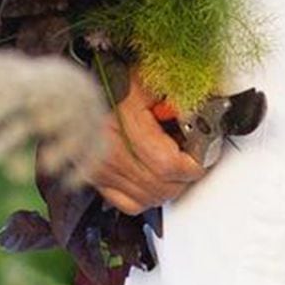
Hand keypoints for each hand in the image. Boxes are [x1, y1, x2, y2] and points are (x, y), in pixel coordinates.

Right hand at [87, 80, 207, 215]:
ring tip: (176, 166)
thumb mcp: (148, 81)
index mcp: (123, 125)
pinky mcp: (96, 178)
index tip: (202, 154)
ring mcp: (101, 169)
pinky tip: (156, 180)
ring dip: (170, 187)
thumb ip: (177, 99)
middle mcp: (109, 152)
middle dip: (186, 176)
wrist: (81, 87)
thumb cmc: (112, 80)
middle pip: (162, 186)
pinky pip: (130, 204)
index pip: (168, 164)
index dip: (193, 165)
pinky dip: (149, 197)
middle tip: (194, 159)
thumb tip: (203, 117)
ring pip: (150, 198)